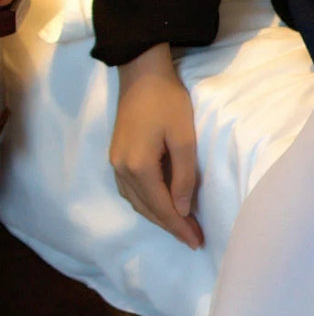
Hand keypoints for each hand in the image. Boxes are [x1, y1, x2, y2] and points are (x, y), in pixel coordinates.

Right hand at [110, 44, 203, 248]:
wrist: (142, 73)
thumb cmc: (168, 101)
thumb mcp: (184, 138)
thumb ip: (184, 176)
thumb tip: (183, 209)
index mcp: (138, 167)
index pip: (162, 207)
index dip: (180, 227)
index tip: (197, 242)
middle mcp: (121, 170)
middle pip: (147, 209)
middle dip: (171, 226)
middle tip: (193, 239)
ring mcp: (115, 163)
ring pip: (137, 202)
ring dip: (158, 217)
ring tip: (182, 227)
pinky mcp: (116, 156)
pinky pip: (131, 191)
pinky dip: (148, 203)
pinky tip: (161, 205)